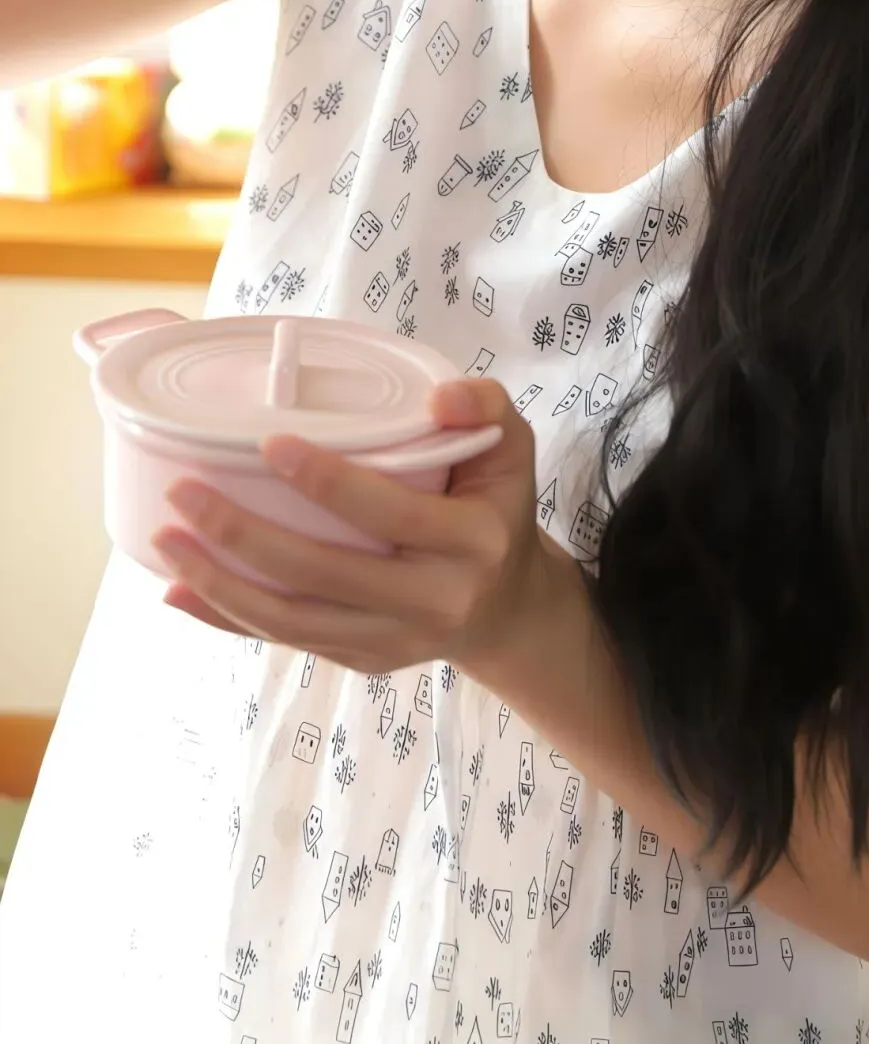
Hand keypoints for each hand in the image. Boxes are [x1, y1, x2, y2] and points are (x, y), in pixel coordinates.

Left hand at [151, 377, 547, 678]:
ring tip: (165, 541)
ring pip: (294, 621)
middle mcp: (434, 599)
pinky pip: (287, 640)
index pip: (389, 510)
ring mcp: (394, 640)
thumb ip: (485, 405)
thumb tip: (435, 396)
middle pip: (323, 573)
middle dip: (243, 535)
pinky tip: (179, 592)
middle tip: (183, 491)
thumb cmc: (496, 506)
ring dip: (220, 584)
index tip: (266, 443)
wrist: (508, 608)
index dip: (326, 480)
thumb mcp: (513, 447)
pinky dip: (228, 619)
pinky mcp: (364, 661)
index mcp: (473, 540)